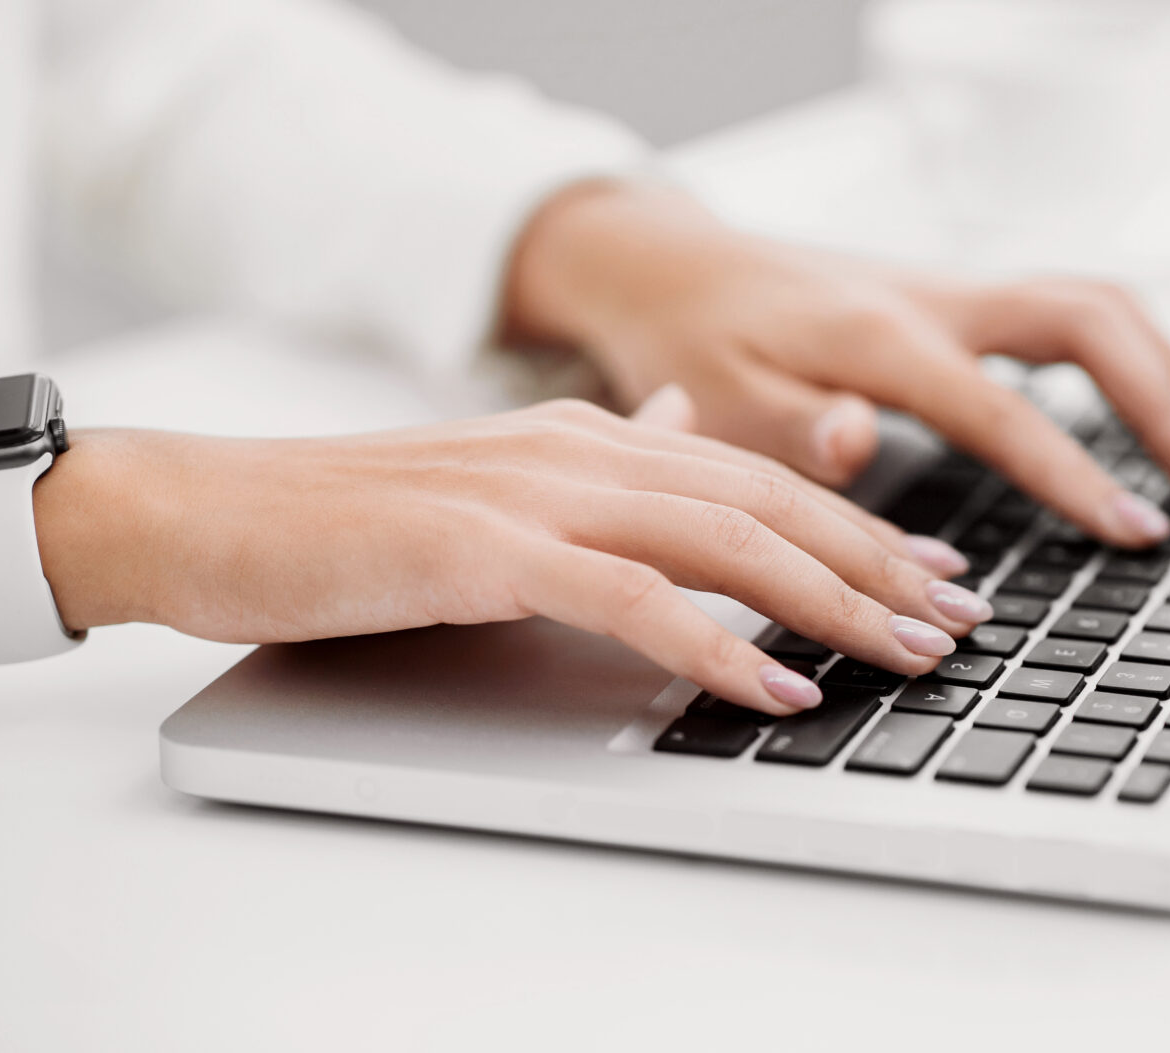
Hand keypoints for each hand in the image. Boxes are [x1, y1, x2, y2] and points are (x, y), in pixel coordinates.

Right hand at [31, 401, 994, 715]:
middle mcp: (583, 448)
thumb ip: (603, 470)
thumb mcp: (502, 484)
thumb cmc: (351, 519)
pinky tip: (776, 684)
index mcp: (593, 436)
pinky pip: (632, 597)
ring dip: (831, 600)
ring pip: (725, 539)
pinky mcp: (488, 548)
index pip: (762, 477)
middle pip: (771, 503)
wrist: (209, 513)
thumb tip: (688, 433)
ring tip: (907, 652)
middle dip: (879, 564)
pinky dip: (714, 642)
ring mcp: (538, 492)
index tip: (937, 571)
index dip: (861, 526)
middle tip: (961, 618)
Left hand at [502, 181, 1169, 549]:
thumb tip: (854, 441)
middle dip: (1164, 399)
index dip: (1078, 475)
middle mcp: (936, 300)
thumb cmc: (688, 340)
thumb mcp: (714, 398)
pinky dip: (1144, 356)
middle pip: (1090, 321)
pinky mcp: (965, 301)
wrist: (667, 263)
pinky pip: (1078, 313)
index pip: (1007, 410)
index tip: (1137, 531)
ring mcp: (958, 292)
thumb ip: (788, 428)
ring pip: (1098, 307)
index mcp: (881, 335)